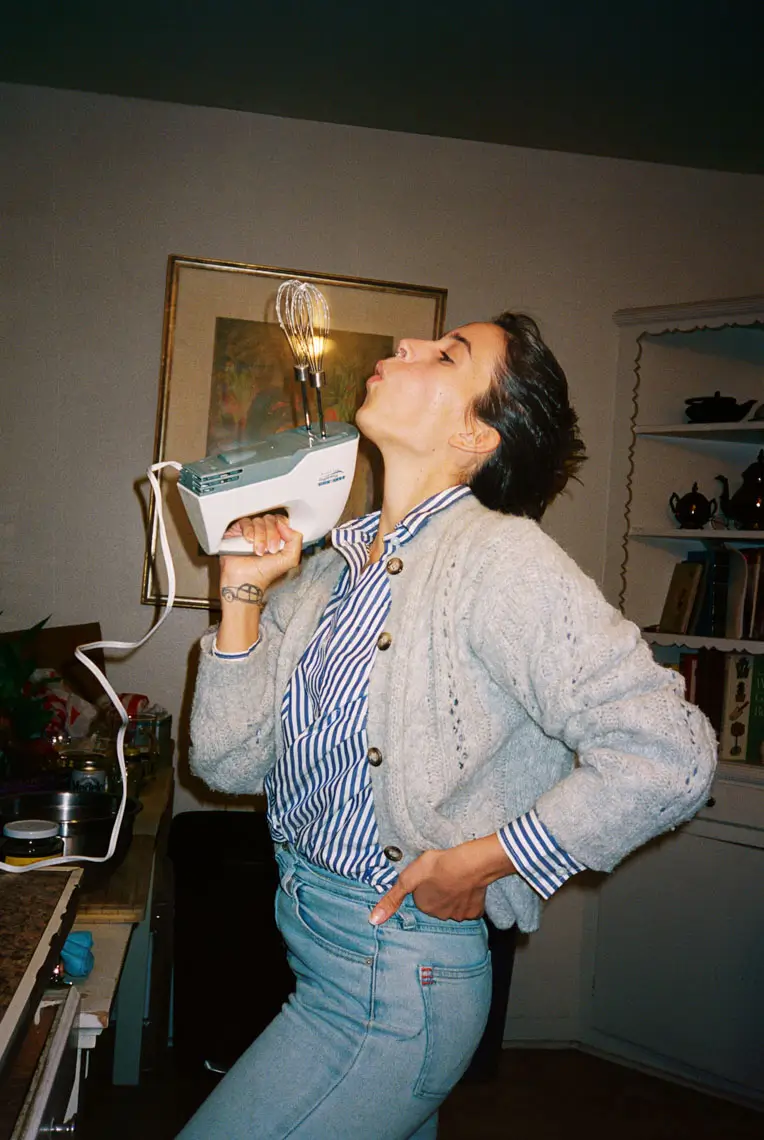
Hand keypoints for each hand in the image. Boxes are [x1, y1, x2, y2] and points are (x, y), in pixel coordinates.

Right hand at [220, 514, 302, 593]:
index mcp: (277, 537)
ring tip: (258, 551)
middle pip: (271, 519)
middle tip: (270, 549)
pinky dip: (249, 531)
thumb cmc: (265, 572)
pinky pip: (245, 522)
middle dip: (272, 535)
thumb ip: (296, 540)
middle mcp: (264, 533)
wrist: (246, 579)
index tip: (281, 540)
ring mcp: (251, 531)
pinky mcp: (238, 531)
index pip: (281, 520)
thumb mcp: (290, 559)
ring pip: (259, 521)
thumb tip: (285, 525)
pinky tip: (248, 542)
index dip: (282, 527)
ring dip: (260, 536)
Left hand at [369, 835, 515, 925]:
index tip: (429, 876)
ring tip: (456, 879)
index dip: (424, 885)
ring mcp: (459, 915)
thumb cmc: (438, 866)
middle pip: (437, 904)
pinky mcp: (475, 911)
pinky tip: (468, 887)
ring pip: (453, 907)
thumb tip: (373, 921)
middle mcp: (440, 915)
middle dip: (439, 893)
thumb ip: (392, 899)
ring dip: (454, 896)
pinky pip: (470, 909)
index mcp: (424, 907)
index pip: (421, 898)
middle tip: (442, 876)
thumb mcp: (408, 878)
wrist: (470, 863)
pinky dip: (469, 900)